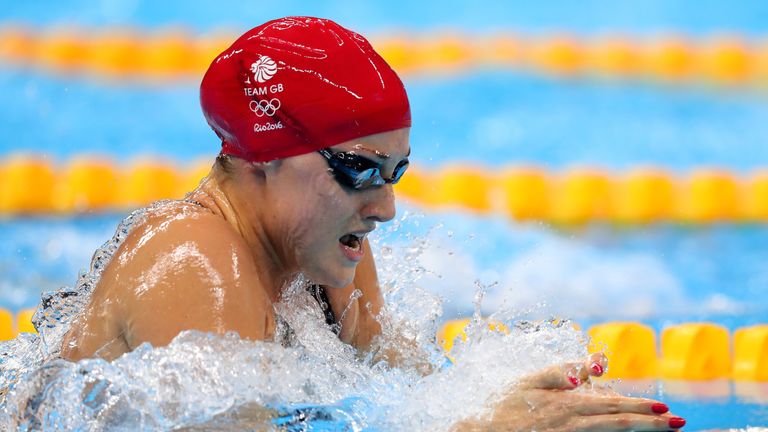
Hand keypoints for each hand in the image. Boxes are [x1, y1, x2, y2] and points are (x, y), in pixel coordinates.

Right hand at [454, 353, 685, 431]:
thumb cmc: (506, 405)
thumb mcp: (531, 381)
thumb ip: (563, 370)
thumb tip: (597, 362)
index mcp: (566, 402)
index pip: (611, 404)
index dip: (640, 406)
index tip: (666, 408)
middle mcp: (571, 423)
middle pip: (617, 423)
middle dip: (650, 424)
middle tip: (678, 424)